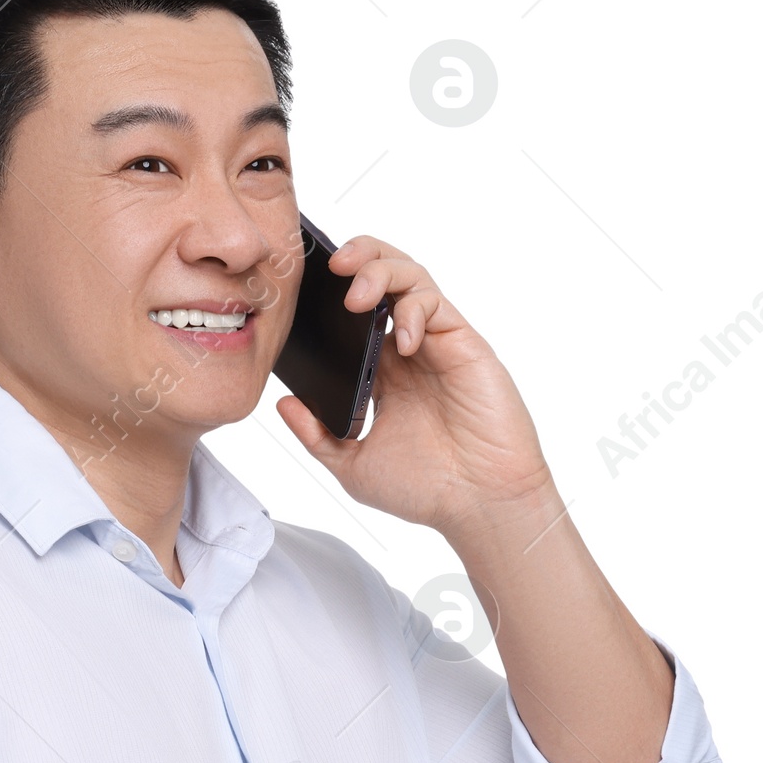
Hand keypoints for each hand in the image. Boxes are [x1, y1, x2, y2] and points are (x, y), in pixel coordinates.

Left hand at [276, 235, 557, 543]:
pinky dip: (412, 310)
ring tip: (355, 294)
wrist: (479, 505)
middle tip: (332, 264)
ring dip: (380, 271)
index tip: (303, 289)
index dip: (332, 292)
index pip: (356, 313)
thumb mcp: (354, 465)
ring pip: (411, 278)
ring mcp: (437, 344)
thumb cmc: (427, 490)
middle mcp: (409, 351)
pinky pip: (436, 304)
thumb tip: (283, 404)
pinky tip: (400, 342)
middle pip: (384, 278)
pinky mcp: (464, 345)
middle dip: (359, 257)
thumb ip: (317, 435)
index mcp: (382, 373)